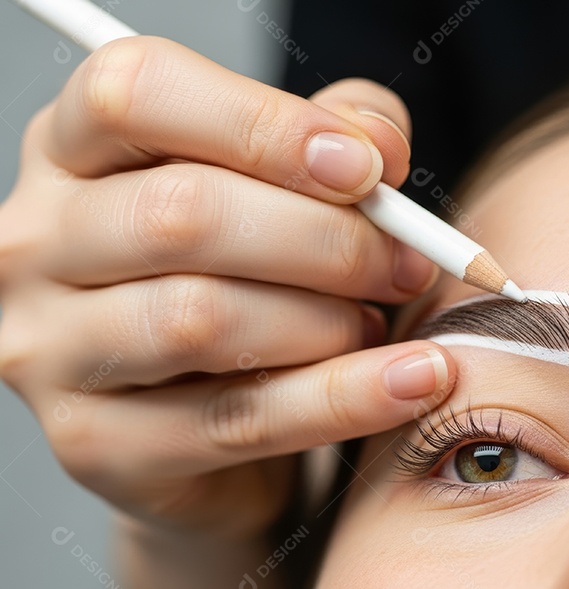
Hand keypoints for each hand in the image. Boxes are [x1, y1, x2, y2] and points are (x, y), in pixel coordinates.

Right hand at [0, 36, 454, 573]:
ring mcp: (49, 348)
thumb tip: (380, 145)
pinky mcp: (94, 443)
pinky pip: (236, 421)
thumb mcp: (294, 180)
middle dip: (328, 239)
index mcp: (74, 147)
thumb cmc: (251, 272)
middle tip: (410, 261)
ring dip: (328, 322)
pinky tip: (412, 381)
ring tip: (379, 323)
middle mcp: (38, 240)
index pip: (138, 95)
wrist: (213, 407)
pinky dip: (344, 400)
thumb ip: (343, 133)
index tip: (366, 168)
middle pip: (183, 213)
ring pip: (202, 320)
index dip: (265, 126)